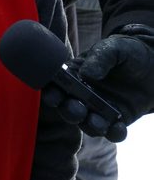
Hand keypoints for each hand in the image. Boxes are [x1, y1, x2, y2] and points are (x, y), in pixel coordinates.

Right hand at [42, 25, 153, 140]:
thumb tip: (86, 73)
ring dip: (89, 124)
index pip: (57, 85)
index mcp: (75, 74)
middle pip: (68, 107)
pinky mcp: (118, 120)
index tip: (53, 94)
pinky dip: (114, 133)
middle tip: (76, 107)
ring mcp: (100, 109)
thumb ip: (100, 57)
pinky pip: (112, 132)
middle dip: (69, 110)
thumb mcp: (114, 47)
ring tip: (97, 121)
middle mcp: (83, 94)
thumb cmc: (128, 51)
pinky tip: (118, 127)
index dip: (51, 91)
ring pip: (87, 123)